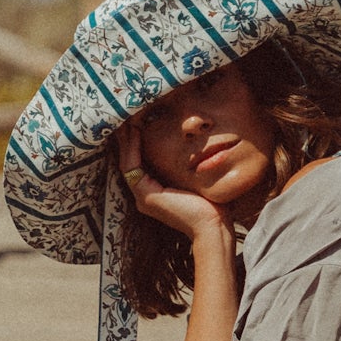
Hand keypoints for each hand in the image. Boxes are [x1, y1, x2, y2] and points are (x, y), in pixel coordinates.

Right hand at [116, 122, 232, 242]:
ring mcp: (142, 197)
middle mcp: (143, 195)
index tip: (140, 119)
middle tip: (128, 113)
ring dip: (127, 138)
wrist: (213, 228)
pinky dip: (132, 147)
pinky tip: (135, 130)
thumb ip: (190, 165)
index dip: (137, 141)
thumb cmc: (212, 206)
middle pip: (130, 160)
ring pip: (127, 161)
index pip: (141, 162)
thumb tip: (197, 143)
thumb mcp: (197, 179)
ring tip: (128, 117)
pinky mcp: (145, 196)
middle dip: (128, 136)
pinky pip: (132, 166)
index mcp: (155, 192)